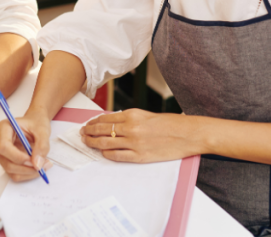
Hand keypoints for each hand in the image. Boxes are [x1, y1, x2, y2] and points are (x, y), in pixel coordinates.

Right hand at [0, 114, 52, 181]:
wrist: (35, 124)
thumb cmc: (36, 123)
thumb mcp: (43, 131)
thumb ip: (42, 146)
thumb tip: (37, 164)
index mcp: (4, 127)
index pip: (3, 146)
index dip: (18, 156)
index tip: (33, 160)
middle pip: (6, 161)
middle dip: (25, 167)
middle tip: (42, 165)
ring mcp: (0, 153)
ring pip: (10, 170)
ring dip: (28, 172)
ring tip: (44, 165)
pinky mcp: (6, 161)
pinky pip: (14, 174)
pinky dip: (28, 174)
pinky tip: (38, 167)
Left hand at [81, 109, 200, 162]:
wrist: (188, 134)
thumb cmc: (171, 124)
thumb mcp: (148, 116)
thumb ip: (130, 119)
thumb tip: (113, 124)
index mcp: (133, 114)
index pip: (105, 118)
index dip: (93, 122)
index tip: (87, 124)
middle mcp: (131, 127)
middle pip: (101, 130)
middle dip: (88, 132)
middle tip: (81, 133)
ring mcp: (134, 143)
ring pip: (105, 143)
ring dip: (93, 143)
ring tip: (86, 142)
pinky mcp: (140, 156)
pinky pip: (117, 156)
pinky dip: (107, 154)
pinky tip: (103, 153)